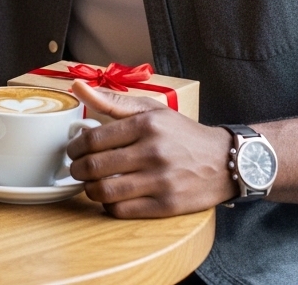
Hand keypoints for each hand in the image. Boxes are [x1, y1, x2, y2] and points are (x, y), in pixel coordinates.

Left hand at [66, 80, 235, 216]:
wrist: (224, 161)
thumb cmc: (180, 133)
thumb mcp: (150, 109)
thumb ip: (111, 100)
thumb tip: (77, 86)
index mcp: (145, 125)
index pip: (93, 138)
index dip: (75, 147)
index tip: (73, 149)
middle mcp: (152, 153)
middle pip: (96, 166)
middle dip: (77, 169)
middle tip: (76, 168)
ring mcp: (161, 181)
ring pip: (106, 191)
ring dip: (89, 189)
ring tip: (89, 183)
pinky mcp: (167, 206)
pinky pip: (124, 210)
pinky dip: (108, 205)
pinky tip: (110, 197)